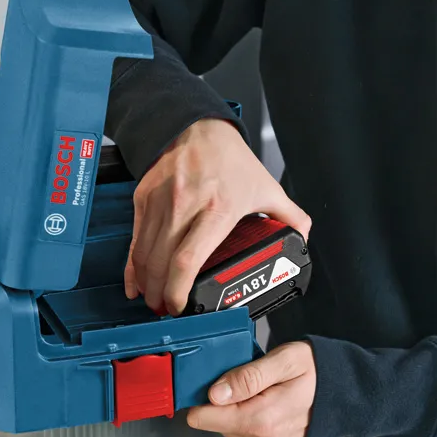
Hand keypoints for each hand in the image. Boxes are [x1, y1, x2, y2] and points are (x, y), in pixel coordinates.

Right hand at [126, 118, 310, 314]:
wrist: (197, 126)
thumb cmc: (230, 158)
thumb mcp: (266, 186)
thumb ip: (290, 216)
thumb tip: (304, 239)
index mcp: (218, 209)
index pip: (188, 260)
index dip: (178, 290)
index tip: (181, 306)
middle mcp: (184, 206)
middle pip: (161, 263)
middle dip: (160, 295)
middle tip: (167, 310)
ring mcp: (161, 203)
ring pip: (144, 254)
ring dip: (146, 283)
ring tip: (152, 299)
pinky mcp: (144, 198)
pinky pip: (135, 239)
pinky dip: (132, 265)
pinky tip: (135, 281)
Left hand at [186, 341, 316, 436]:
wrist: (343, 392)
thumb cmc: (316, 372)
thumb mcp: (283, 360)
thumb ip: (247, 376)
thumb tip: (215, 393)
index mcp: (262, 419)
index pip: (204, 417)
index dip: (204, 394)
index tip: (216, 380)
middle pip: (215, 421)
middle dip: (225, 399)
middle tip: (250, 381)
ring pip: (227, 428)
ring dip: (237, 409)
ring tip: (261, 392)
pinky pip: (242, 436)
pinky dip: (248, 418)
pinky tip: (265, 404)